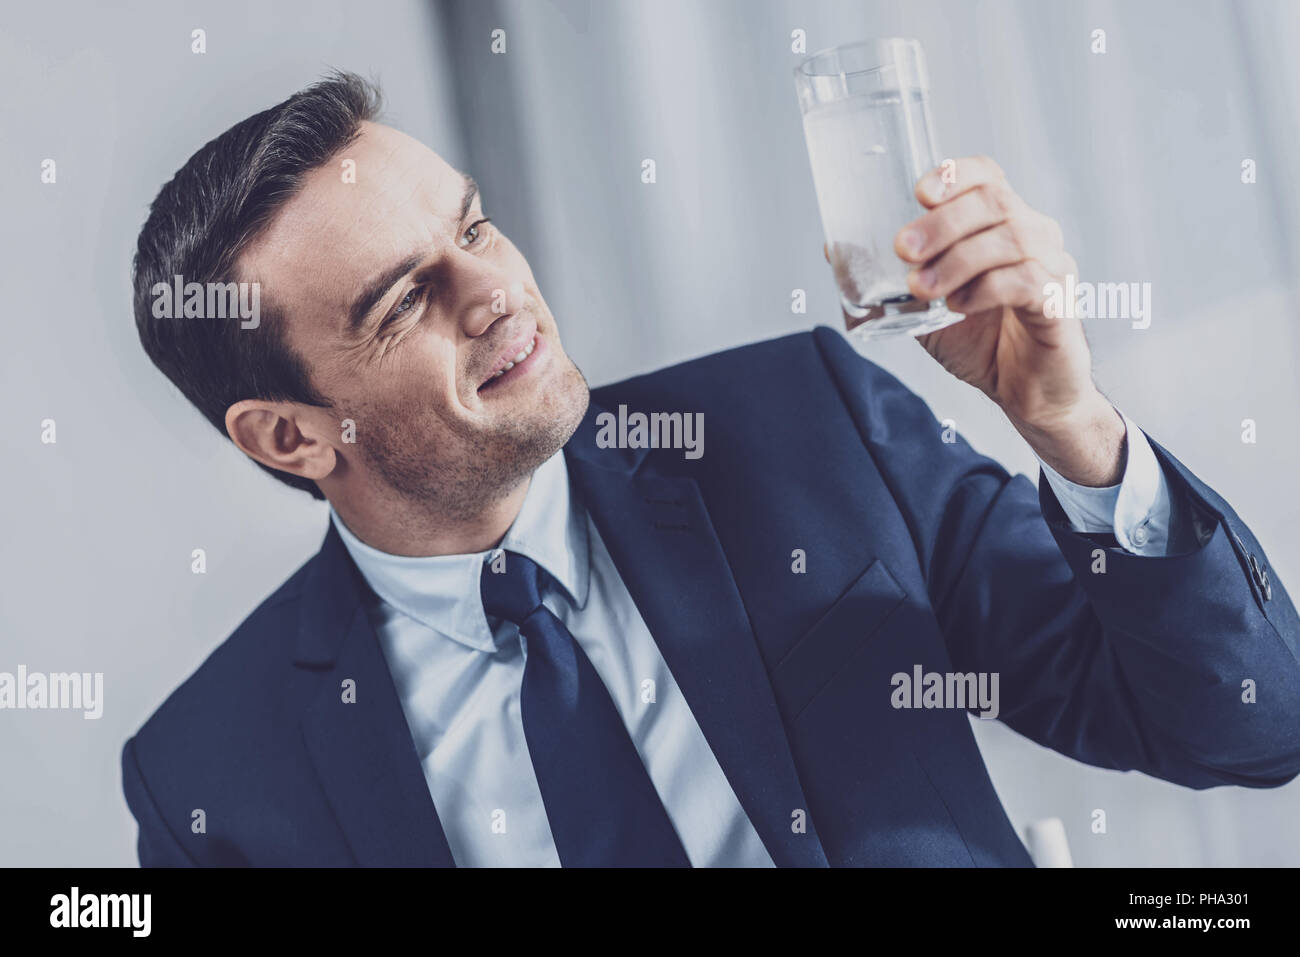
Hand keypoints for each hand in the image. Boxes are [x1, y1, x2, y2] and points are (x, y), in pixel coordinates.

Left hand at [879, 156, 1123, 484]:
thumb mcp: (923, 309)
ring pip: (1009, 238)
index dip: (955, 174)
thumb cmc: (982, 343)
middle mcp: (1033, 234)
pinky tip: (959, 306)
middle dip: (941, 223)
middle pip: (993, 201)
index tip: (919, 194)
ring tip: (922, 288)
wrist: (1025, 392)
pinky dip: (985, 290)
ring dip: (956, 260)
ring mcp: (1052, 264)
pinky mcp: (1058, 301)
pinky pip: (1025, 280)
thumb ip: (889, 280)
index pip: (986, 176)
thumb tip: (834, 251)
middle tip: (904, 250)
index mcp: (1001, 224)